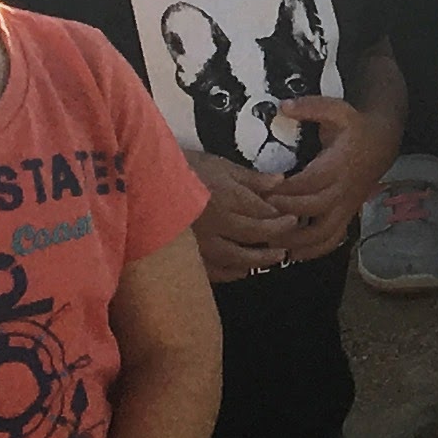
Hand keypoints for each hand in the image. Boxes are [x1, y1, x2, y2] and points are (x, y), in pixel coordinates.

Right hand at [188, 156, 295, 281]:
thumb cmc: (185, 168)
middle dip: (275, 236)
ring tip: (274, 257)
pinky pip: (211, 270)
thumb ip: (251, 178)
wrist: (146, 182)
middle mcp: (217, 222)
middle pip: (254, 235)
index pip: (263, 212)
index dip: (280, 218)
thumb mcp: (220, 165)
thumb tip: (280, 182)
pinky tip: (241, 270)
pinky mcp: (187, 254)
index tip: (291, 219)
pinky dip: (229, 272)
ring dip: (258, 260)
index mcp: (227, 198)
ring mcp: (200, 241)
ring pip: (235, 257)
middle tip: (288, 239)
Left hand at [259, 94, 378, 266]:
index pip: (309, 182)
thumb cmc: (354, 127)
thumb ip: (311, 107)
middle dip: (284, 213)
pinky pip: (333, 239)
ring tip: (270, 242)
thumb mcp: (337, 110)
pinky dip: (313, 251)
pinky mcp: (347, 215)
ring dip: (297, 241)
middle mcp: (343, 189)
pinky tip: (292, 254)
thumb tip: (283, 106)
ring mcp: (346, 206)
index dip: (285, 190)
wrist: (382, 143)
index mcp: (338, 164)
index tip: (262, 191)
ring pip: (323, 232)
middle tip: (256, 215)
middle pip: (312, 208)